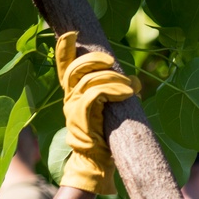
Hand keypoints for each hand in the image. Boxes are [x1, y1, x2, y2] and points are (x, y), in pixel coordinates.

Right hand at [55, 31, 137, 194]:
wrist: (93, 164)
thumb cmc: (102, 140)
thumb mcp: (103, 113)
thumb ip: (110, 96)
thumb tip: (134, 83)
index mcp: (72, 96)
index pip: (64, 68)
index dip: (64, 49)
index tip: (71, 34)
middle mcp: (70, 99)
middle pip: (77, 68)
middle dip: (95, 60)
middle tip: (112, 61)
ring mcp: (75, 107)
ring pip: (90, 80)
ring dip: (114, 78)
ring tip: (131, 85)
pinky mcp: (84, 116)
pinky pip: (97, 94)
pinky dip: (114, 89)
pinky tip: (127, 92)